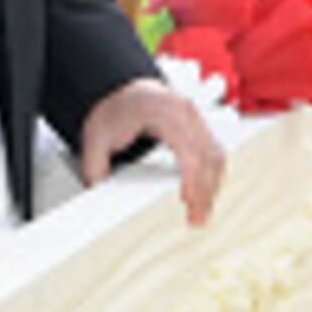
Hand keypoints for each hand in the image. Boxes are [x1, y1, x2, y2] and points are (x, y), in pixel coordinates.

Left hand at [80, 78, 224, 223]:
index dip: (192, 177)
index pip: (188, 147)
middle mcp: (185, 112)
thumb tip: (99, 195)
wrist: (123, 92)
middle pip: (207, 155)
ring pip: (216, 155)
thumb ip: (95, 166)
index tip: (187, 201)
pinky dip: (212, 176)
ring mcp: (196, 119)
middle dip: (205, 191)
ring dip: (212, 186)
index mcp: (162, 110)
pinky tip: (204, 195)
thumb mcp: (95, 137)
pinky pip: (215, 153)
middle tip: (196, 219)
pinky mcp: (201, 128)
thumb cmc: (114, 110)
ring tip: (200, 213)